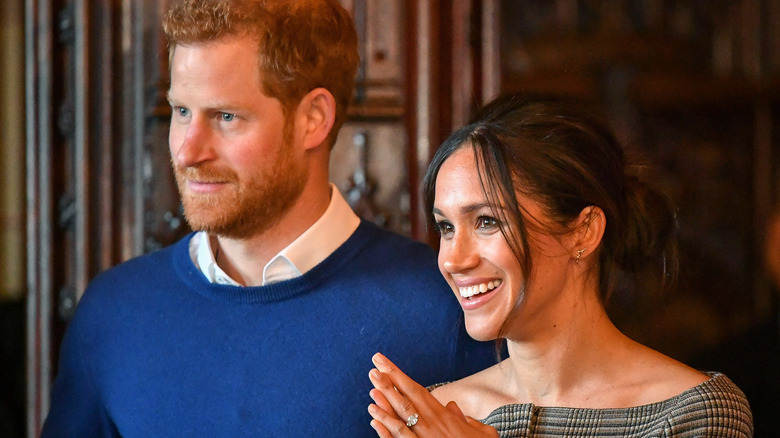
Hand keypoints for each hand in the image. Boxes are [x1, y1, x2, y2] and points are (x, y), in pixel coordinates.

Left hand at [367, 353, 498, 437]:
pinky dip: (385, 430)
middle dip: (388, 381)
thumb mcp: (482, 432)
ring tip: (371, 388)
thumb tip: (452, 406)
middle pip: (406, 399)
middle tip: (374, 365)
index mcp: (443, 415)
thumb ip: (466, 418)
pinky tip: (373, 420)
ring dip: (384, 403)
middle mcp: (432, 425)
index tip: (384, 362)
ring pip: (400, 418)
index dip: (399, 375)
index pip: (416, 390)